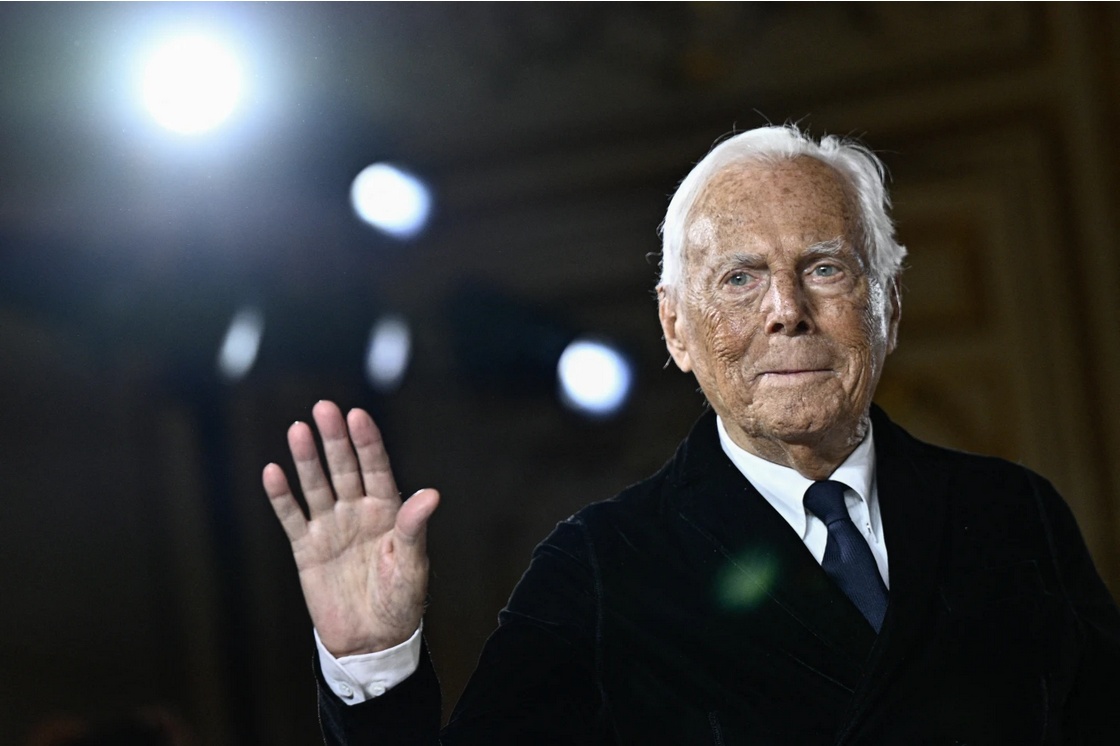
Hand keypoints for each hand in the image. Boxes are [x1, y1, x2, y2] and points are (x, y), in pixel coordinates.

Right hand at [262, 400, 438, 655]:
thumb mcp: (412, 566)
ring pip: (316, 486)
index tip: (357, 415)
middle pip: (344, 468)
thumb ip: (414, 528)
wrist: (371, 641)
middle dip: (334, 439)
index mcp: (388, 512)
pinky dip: (282, 497)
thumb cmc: (400, 602)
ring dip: (307, 459)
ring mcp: (332, 529)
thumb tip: (431, 494)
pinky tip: (273, 472)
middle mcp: (358, 513)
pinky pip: (292, 518)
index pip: (376, 469)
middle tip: (324, 408)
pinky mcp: (308, 550)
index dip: (367, 443)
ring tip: (298, 430)